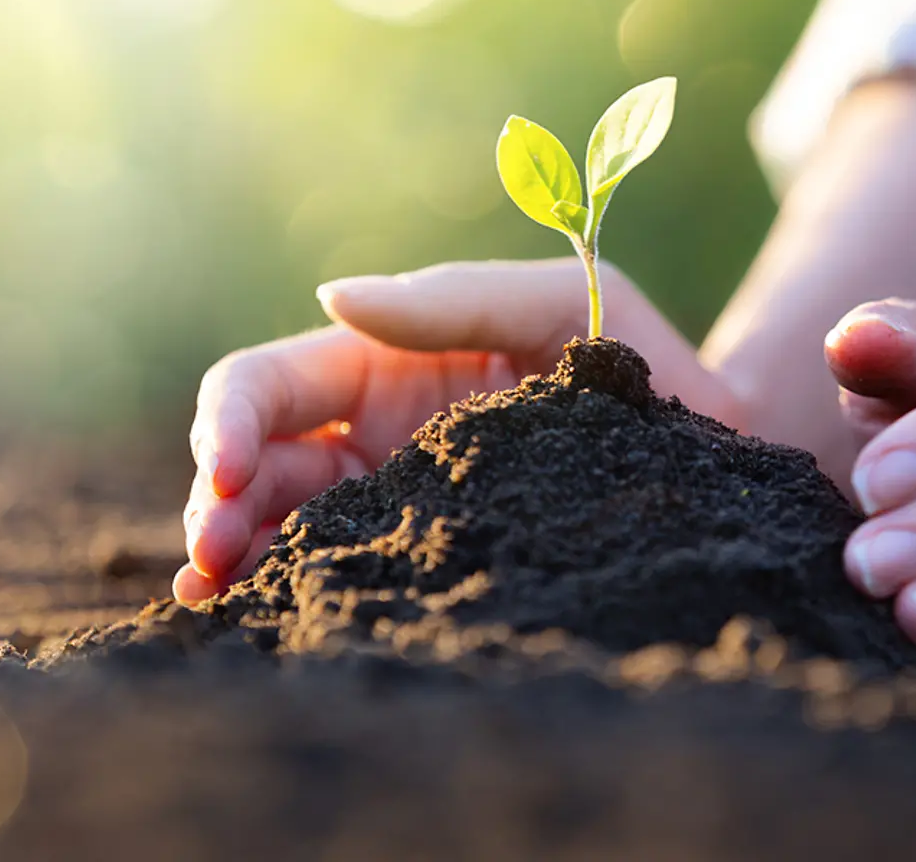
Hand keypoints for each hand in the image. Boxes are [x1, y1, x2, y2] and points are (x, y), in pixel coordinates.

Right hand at [177, 259, 739, 603]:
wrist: (705, 445)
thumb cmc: (633, 356)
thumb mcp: (552, 304)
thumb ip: (450, 300)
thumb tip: (331, 293)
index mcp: (382, 362)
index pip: (268, 384)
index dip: (231, 420)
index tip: (231, 471)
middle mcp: (371, 434)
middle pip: (257, 463)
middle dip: (218, 503)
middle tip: (210, 556)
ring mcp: (393, 500)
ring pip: (281, 527)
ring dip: (235, 558)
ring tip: (217, 598)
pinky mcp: (428, 557)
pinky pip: (342, 573)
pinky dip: (291, 593)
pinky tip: (263, 621)